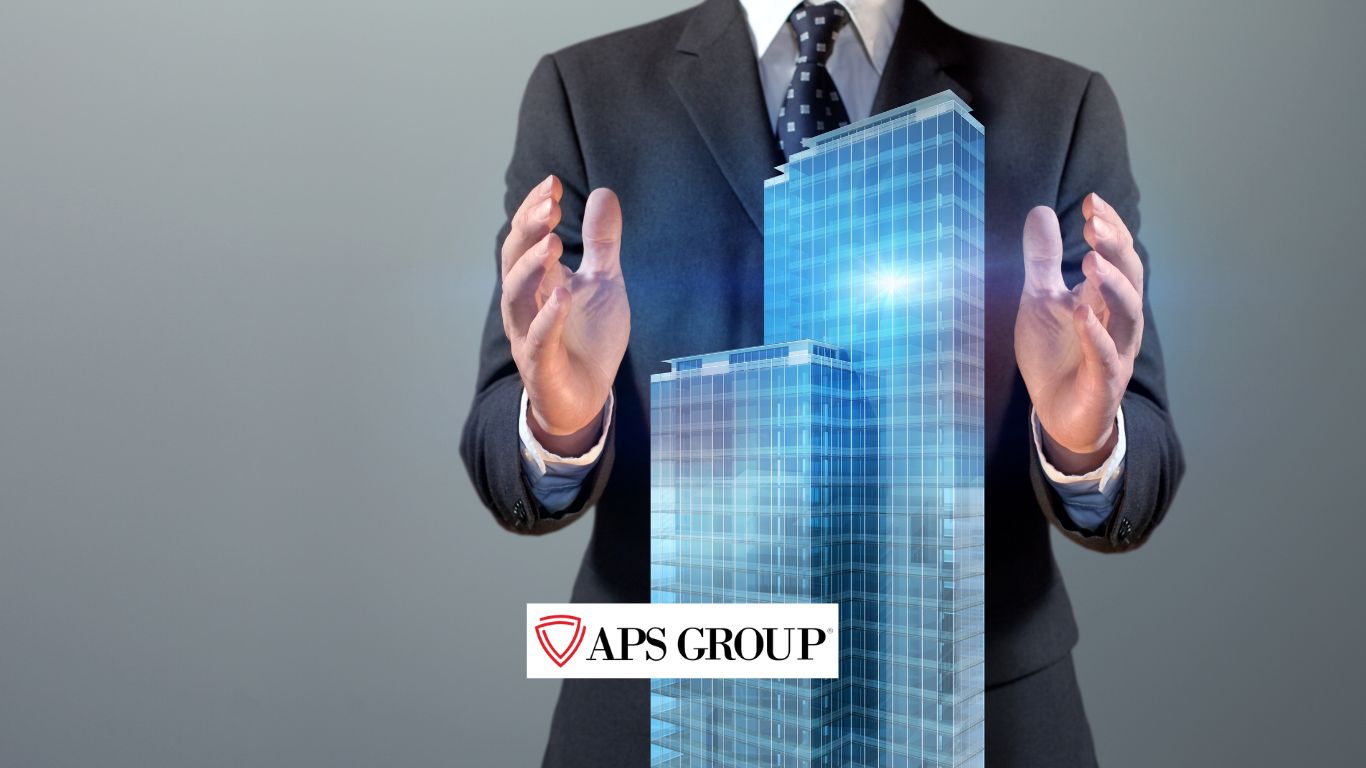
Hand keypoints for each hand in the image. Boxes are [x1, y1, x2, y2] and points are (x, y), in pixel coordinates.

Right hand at [501, 175, 629, 457]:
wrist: (587, 397)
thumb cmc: (589, 337)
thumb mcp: (605, 282)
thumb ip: (602, 242)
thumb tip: (603, 192)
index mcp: (538, 281)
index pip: (525, 239)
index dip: (533, 211)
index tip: (551, 185)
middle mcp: (526, 304)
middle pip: (514, 261)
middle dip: (528, 231)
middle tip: (549, 206)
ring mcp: (529, 334)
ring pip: (516, 297)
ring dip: (531, 267)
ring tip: (553, 242)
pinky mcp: (541, 366)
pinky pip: (538, 340)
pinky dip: (549, 317)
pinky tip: (563, 295)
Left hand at [1015, 193, 1143, 473]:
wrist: (1057, 413)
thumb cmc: (1055, 353)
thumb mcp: (1039, 299)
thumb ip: (1042, 260)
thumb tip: (1040, 211)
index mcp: (1105, 298)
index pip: (1118, 256)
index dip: (1110, 229)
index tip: (1092, 203)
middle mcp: (1118, 321)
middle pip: (1130, 278)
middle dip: (1116, 249)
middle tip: (1096, 223)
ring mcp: (1115, 351)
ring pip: (1128, 314)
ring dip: (1112, 286)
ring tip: (1093, 259)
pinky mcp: (1104, 382)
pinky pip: (1106, 356)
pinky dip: (1095, 333)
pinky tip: (1082, 312)